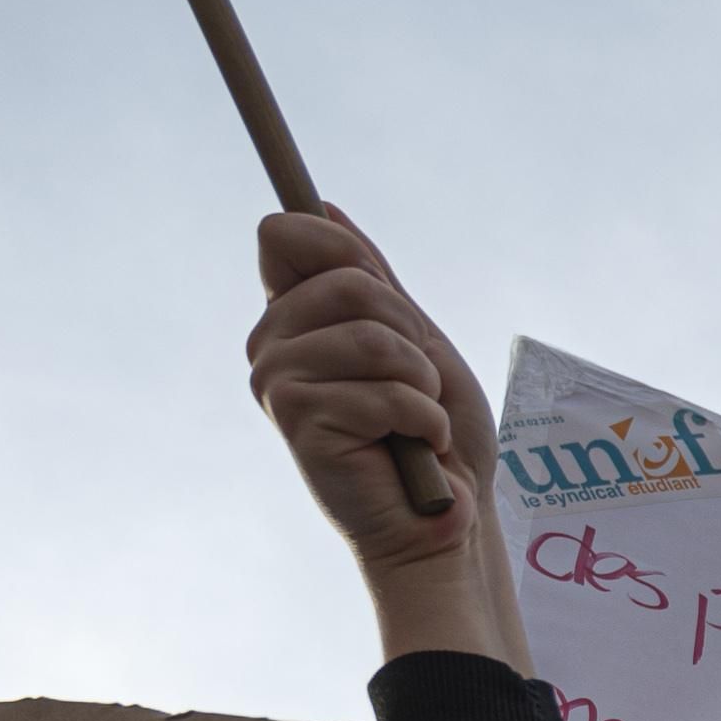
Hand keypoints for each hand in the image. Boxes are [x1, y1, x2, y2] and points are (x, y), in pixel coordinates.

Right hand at [246, 208, 516, 661]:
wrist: (448, 515)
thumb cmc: (434, 434)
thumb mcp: (413, 337)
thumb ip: (369, 277)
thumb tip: (321, 205)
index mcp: (294, 317)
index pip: (286, 234)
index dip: (343, 251)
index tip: (380, 291)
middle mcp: (272, 345)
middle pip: (348, 280)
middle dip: (410, 332)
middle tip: (416, 382)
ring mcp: (277, 382)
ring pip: (372, 335)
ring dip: (422, 380)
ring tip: (415, 418)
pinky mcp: (297, 422)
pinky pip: (383, 390)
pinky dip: (422, 419)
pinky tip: (413, 447)